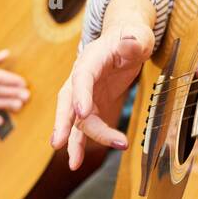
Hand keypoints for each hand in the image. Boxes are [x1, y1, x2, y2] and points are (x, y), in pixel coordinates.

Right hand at [51, 20, 154, 169]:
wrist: (125, 41)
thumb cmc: (132, 37)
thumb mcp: (138, 36)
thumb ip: (135, 40)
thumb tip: (131, 42)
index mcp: (91, 59)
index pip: (82, 76)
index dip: (81, 94)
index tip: (83, 112)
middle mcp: (81, 78)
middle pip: (68, 100)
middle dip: (63, 122)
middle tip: (59, 142)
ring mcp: (84, 95)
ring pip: (75, 120)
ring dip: (75, 141)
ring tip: (74, 163)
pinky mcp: (90, 107)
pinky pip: (82, 128)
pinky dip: (79, 144)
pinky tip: (76, 162)